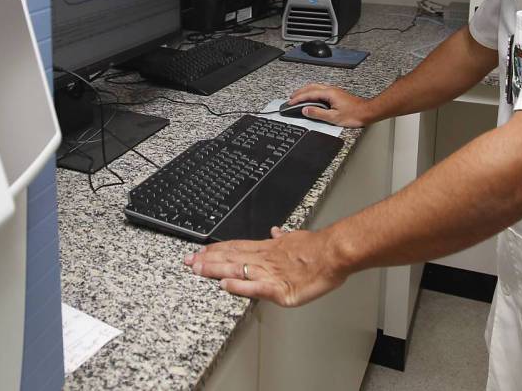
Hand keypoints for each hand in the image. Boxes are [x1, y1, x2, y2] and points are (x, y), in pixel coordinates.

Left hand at [183, 227, 347, 306]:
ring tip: (197, 270)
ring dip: (215, 270)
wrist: (334, 253)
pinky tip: (225, 285)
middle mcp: (264, 259)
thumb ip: (283, 237)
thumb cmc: (318, 247)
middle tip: (187, 261)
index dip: (215, 250)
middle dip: (207, 260)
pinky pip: (255, 288)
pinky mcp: (280, 290)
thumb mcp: (296, 236)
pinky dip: (239, 286)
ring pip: (237, 270)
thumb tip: (275, 231)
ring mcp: (270, 274)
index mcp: (268, 248)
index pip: (235, 248)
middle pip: (230, 258)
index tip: (199, 251)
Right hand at [286, 84, 372, 127]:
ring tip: (299, 97)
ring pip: (316, 87)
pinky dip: (312, 92)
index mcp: (329, 93)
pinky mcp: (337, 94)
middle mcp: (331, 90)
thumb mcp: (333, 117)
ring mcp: (334, 91)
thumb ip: (318, 113)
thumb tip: (306, 110)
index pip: (309, 94)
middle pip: (311, 87)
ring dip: (306, 91)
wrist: (367, 112)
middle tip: (291, 98)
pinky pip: (321, 90)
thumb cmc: (354, 115)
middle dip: (299, 92)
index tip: (290, 103)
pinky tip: (312, 97)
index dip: (298, 98)